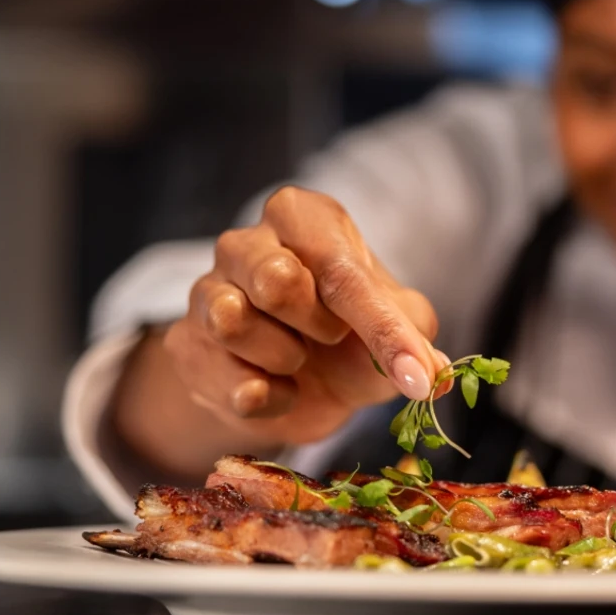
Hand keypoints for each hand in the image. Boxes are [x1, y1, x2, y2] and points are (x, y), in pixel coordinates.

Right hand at [163, 186, 447, 444]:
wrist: (296, 387)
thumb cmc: (350, 336)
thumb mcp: (395, 327)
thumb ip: (414, 336)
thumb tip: (429, 374)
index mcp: (302, 217)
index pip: (341, 269)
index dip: (384, 329)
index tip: (418, 375)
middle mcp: (246, 242)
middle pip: (275, 281)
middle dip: (317, 326)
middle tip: (329, 336)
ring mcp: (206, 290)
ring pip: (233, 322)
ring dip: (284, 358)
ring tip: (298, 358)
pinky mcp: (185, 344)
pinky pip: (223, 377)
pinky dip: (264, 397)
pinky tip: (276, 389)